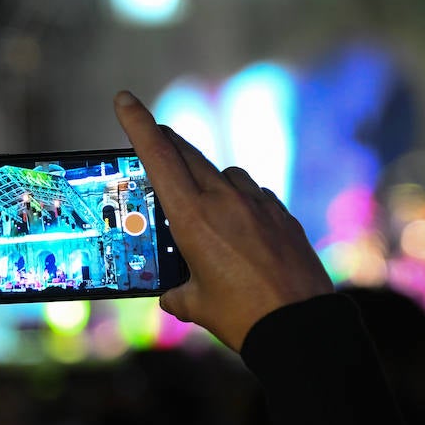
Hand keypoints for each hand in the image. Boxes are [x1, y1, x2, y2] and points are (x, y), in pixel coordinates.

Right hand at [114, 90, 333, 351]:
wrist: (300, 326)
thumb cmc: (243, 317)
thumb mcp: (198, 306)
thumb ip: (179, 294)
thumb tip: (171, 295)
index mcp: (193, 217)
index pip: (159, 157)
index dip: (138, 123)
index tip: (124, 98)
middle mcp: (225, 199)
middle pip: (188, 155)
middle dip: (167, 142)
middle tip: (153, 135)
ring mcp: (258, 203)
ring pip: (226, 173)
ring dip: (209, 177)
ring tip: (203, 202)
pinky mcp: (283, 215)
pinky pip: (255, 195)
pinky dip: (242, 201)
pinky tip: (242, 226)